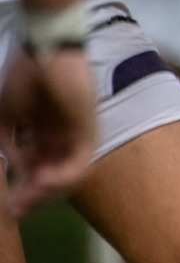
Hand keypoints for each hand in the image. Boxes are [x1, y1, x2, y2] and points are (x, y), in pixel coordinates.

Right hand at [0, 48, 96, 212]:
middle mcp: (64, 138)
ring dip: (46, 191)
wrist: (45, 51)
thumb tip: (14, 168)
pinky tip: (42, 184)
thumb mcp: (7, 113)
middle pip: (52, 175)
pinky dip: (61, 178)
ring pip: (66, 175)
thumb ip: (9, 141)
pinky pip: (80, 164)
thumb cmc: (26, 75)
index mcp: (46, 132)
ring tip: (26, 202)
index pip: (38, 167)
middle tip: (15, 211)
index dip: (23, 186)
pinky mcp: (89, 131)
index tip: (8, 204)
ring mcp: (78, 135)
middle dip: (33, 196)